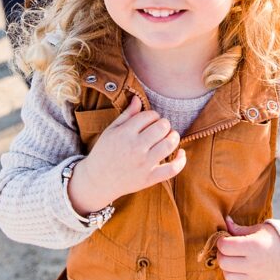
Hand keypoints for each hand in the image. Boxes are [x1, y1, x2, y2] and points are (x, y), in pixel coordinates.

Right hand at [68, 95, 185, 213]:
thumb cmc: (104, 152)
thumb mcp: (111, 130)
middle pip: (162, 127)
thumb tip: (138, 98)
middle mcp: (136, 148)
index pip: (149, 115)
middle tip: (160, 128)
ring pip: (169, 144)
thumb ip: (127, 115)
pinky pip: (172, 169)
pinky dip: (181, 160)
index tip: (150, 120)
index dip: (153, 115)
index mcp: (125, 133)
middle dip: (164, 124)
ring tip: (170, 136)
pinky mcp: (149, 178)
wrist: (98, 180)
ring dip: (174, 137)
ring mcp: (144, 164)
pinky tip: (181, 153)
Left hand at [217, 215, 279, 279]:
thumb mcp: (258, 230)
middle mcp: (253, 263)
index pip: (225, 246)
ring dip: (227, 268)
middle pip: (224, 262)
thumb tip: (225, 221)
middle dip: (221, 254)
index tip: (225, 239)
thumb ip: (239, 229)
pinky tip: (239, 271)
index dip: (221, 241)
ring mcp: (255, 277)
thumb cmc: (274, 238)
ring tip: (232, 261)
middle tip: (227, 250)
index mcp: (253, 246)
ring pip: (228, 277)